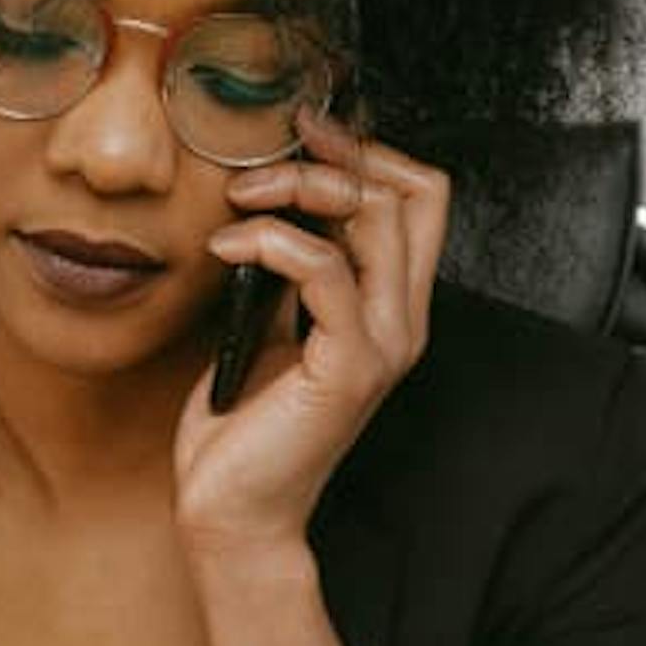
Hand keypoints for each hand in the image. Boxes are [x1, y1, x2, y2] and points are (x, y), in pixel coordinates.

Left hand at [174, 109, 449, 557]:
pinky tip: (226, 246)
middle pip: (410, 191)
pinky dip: (271, 240)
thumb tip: (271, 203)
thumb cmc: (243, 426)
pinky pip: (325, 270)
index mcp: (391, 306)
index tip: (301, 134)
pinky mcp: (349, 368)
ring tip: (239, 198)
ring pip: (375, 217)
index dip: (367, 150)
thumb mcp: (268, 324)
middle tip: (264, 158)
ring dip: (298, 188)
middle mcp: (403, 321)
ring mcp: (383, 344)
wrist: (232, 511)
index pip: (419, 195)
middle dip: (333, 154)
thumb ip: (289, 270)